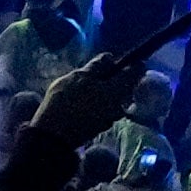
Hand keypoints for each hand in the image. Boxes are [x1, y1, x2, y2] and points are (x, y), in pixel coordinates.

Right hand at [38, 36, 157, 159]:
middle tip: (91, 76)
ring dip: (101, 92)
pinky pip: (102, 110)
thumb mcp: (79, 77)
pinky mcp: (99, 127)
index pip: (136, 70)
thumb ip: (96, 66)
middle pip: (123, 86)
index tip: (115, 61)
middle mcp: (120, 105)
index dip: (129, 63)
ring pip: (112, 99)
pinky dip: (95, 104)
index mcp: (118, 89)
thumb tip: (110, 57)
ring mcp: (110, 118)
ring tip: (81, 90)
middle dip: (111, 79)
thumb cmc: (66, 101)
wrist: (53, 134)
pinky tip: (78, 104)